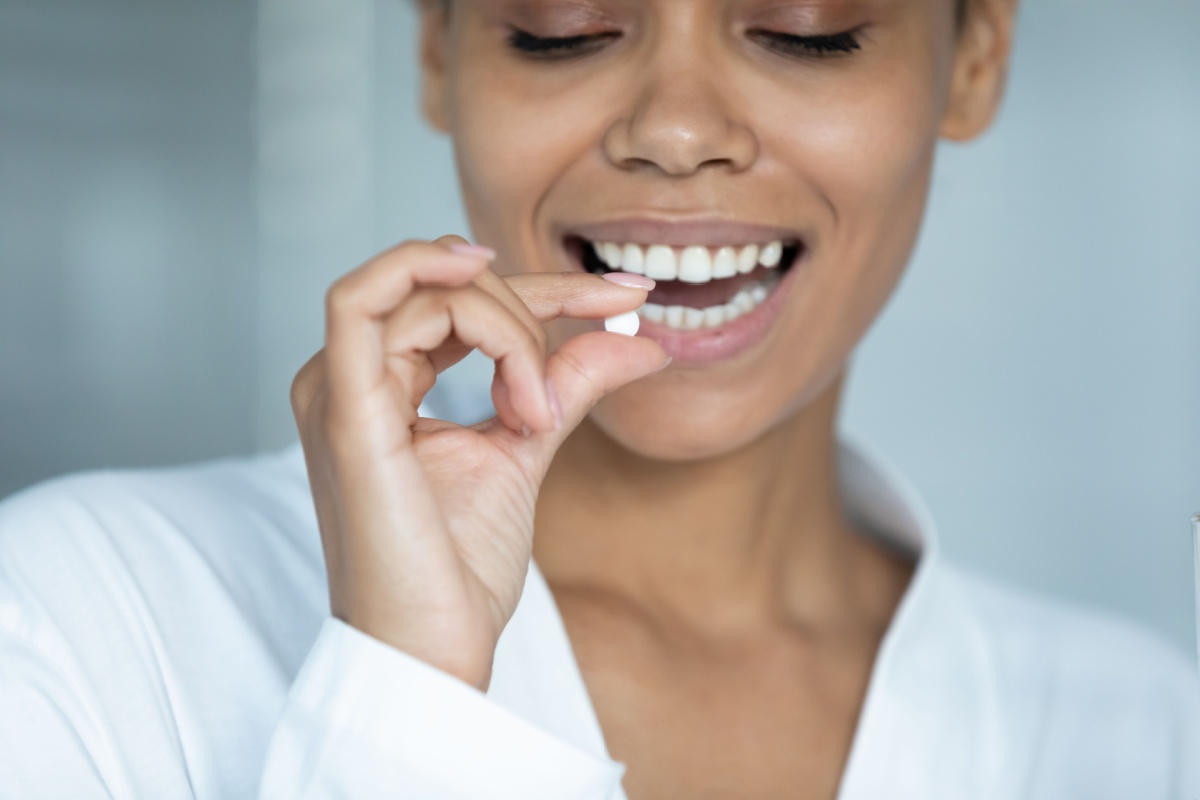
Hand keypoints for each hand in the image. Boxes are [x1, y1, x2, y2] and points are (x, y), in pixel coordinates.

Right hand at [290, 236, 668, 689]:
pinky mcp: (343, 412)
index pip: (462, 304)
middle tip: (564, 394)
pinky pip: (360, 301)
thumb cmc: (460, 566)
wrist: (431, 649)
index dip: (550, 288)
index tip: (630, 297)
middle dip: (535, 306)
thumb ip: (569, 385)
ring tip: (536, 407)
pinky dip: (424, 271)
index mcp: (380, 384)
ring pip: (423, 290)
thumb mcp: (526, 447)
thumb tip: (641, 342)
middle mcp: (347, 378)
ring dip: (504, 323)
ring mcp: (336, 391)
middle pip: (444, 286)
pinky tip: (482, 275)